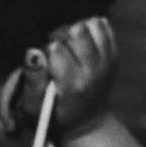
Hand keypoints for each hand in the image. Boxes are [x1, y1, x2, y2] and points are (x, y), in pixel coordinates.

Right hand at [21, 16, 117, 141]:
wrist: (85, 121)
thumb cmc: (53, 114)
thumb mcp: (34, 106)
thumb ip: (32, 79)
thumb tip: (34, 52)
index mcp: (73, 84)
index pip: (57, 48)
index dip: (45, 48)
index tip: (46, 59)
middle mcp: (94, 72)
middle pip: (77, 31)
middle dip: (60, 34)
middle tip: (56, 48)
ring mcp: (107, 64)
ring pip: (92, 25)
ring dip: (76, 28)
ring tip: (68, 44)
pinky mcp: (113, 57)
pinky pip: (103, 28)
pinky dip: (90, 28)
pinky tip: (81, 40)